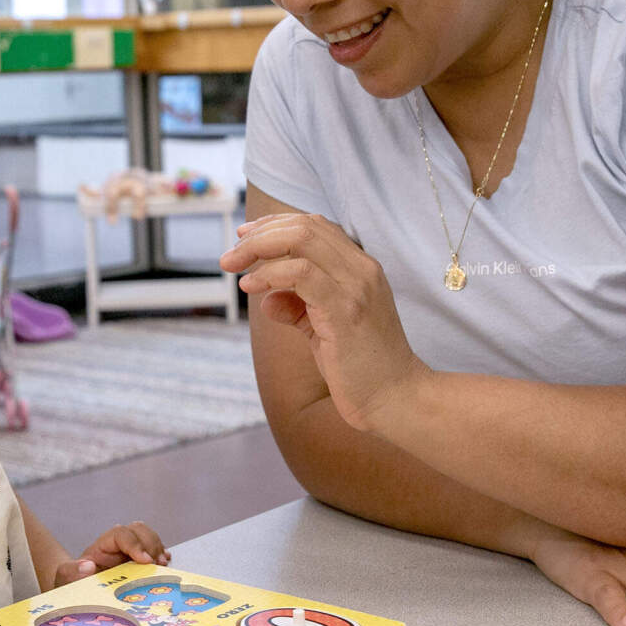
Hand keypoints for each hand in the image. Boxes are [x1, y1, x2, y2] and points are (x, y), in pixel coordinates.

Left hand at [54, 522, 170, 585]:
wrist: (78, 590)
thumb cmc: (72, 583)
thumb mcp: (66, 578)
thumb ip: (71, 572)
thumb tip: (88, 566)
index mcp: (102, 546)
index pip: (121, 534)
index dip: (134, 544)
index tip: (145, 561)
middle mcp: (118, 545)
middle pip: (138, 530)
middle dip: (151, 544)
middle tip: (158, 564)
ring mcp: (130, 552)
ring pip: (149, 537)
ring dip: (158, 548)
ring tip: (162, 565)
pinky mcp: (139, 561)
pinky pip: (154, 549)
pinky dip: (161, 554)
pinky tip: (164, 564)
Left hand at [220, 212, 428, 431]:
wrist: (396, 399)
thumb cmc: (362, 368)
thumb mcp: (323, 330)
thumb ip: (297, 308)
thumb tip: (265, 298)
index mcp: (361, 268)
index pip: (316, 226)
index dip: (276, 225)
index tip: (245, 237)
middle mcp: (362, 269)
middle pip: (305, 226)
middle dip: (260, 234)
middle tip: (230, 254)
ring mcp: (356, 287)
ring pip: (302, 239)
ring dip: (258, 248)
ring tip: (232, 266)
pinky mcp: (345, 311)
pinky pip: (301, 275)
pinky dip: (269, 274)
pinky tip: (251, 286)